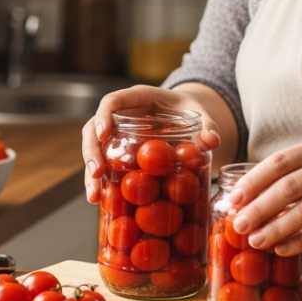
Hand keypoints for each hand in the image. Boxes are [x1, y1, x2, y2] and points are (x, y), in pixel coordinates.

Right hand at [81, 84, 221, 202]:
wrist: (184, 116)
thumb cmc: (188, 110)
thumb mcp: (200, 113)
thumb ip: (207, 124)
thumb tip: (211, 141)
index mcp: (136, 98)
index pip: (112, 102)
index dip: (104, 116)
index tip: (104, 135)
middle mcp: (120, 116)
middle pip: (93, 129)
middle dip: (91, 152)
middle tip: (96, 173)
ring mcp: (115, 134)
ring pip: (93, 149)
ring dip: (90, 173)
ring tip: (94, 197)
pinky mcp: (118, 151)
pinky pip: (104, 164)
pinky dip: (101, 183)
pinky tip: (100, 202)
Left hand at [226, 135, 301, 255]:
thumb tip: (260, 189)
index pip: (279, 162)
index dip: (253, 181)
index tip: (233, 197)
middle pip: (287, 188)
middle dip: (258, 208)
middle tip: (237, 224)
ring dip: (275, 229)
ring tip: (255, 241)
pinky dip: (300, 241)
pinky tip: (283, 249)